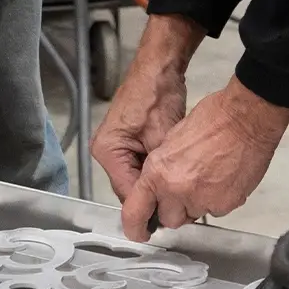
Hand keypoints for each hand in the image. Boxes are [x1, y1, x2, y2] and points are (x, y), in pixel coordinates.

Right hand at [91, 14, 202, 206]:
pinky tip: (176, 178)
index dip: (149, 208)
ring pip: (137, 178)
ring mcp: (116, 147)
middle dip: (154, 197)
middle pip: (130, 186)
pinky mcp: (129, 142)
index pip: (127, 192)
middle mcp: (106, 152)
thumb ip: (161, 171)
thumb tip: (170, 199)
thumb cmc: (157, 98)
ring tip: (182, 197)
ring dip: (156, 185)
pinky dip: (157, 171)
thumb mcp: (162, 138)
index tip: (171, 221)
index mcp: (107, 151)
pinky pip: (142, 165)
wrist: (160, 67)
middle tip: (182, 211)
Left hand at [122, 81, 288, 240]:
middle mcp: (178, 191)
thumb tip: (160, 185)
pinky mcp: (227, 204)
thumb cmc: (212, 120)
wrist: (246, 119)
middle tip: (182, 190)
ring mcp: (204, 200)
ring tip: (206, 177)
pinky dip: (216, 200)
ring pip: (193, 215)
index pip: (136, 212)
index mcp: (158, 173)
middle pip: (169, 219)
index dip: (134, 227)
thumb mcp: (171, 140)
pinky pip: (215, 210)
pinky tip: (222, 179)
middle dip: (173, 209)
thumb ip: (162, 169)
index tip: (137, 232)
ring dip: (195, 204)